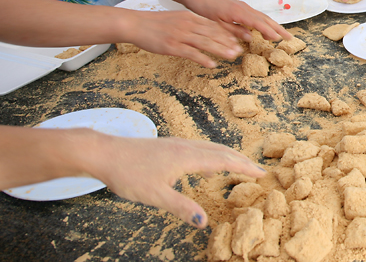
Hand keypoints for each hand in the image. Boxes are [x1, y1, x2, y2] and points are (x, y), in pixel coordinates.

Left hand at [88, 134, 264, 228]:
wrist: (104, 153)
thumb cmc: (128, 174)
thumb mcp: (155, 196)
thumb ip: (181, 208)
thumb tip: (204, 222)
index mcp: (186, 157)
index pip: (223, 160)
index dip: (243, 167)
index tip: (261, 173)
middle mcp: (186, 146)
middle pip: (221, 151)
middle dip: (241, 160)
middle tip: (258, 170)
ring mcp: (177, 144)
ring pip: (210, 148)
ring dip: (228, 156)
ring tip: (239, 165)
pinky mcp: (169, 146)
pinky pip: (199, 148)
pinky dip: (213, 155)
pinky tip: (206, 166)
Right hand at [122, 9, 246, 66]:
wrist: (136, 24)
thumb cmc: (155, 23)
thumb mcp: (177, 18)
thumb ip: (191, 23)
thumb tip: (204, 30)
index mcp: (190, 17)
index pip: (212, 25)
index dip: (226, 33)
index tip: (237, 39)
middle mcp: (187, 25)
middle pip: (212, 34)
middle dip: (228, 42)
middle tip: (240, 50)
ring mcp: (180, 35)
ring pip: (205, 43)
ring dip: (220, 50)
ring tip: (232, 56)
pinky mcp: (172, 46)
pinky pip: (191, 53)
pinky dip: (203, 59)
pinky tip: (212, 64)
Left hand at [187, 0, 292, 42]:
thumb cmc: (206, 10)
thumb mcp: (218, 24)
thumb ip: (234, 31)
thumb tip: (250, 38)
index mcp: (238, 12)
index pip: (258, 23)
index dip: (268, 31)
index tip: (277, 39)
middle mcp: (244, 8)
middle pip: (265, 19)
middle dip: (278, 28)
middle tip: (289, 38)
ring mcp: (244, 7)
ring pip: (263, 17)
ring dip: (274, 26)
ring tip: (283, 35)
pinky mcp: (243, 7)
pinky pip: (257, 15)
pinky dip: (266, 22)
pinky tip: (268, 29)